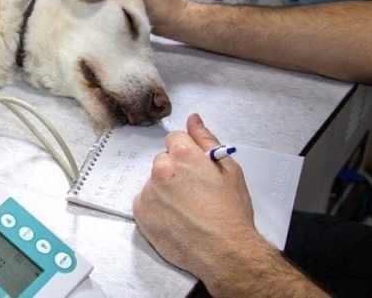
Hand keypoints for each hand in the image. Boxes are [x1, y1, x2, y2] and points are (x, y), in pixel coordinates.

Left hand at [133, 114, 262, 288]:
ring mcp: (148, 191)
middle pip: (163, 161)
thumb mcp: (229, 170)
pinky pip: (145, 202)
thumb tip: (193, 119)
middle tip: (194, 192)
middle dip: (175, 172)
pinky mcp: (141, 212)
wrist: (225, 252)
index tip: (195, 168)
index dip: (187, 154)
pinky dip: (156, 208)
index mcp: (183, 155)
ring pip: (154, 183)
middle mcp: (161, 169)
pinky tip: (175, 219)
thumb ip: (206, 140)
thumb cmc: (231, 214)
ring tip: (186, 210)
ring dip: (165, 191)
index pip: (174, 140)